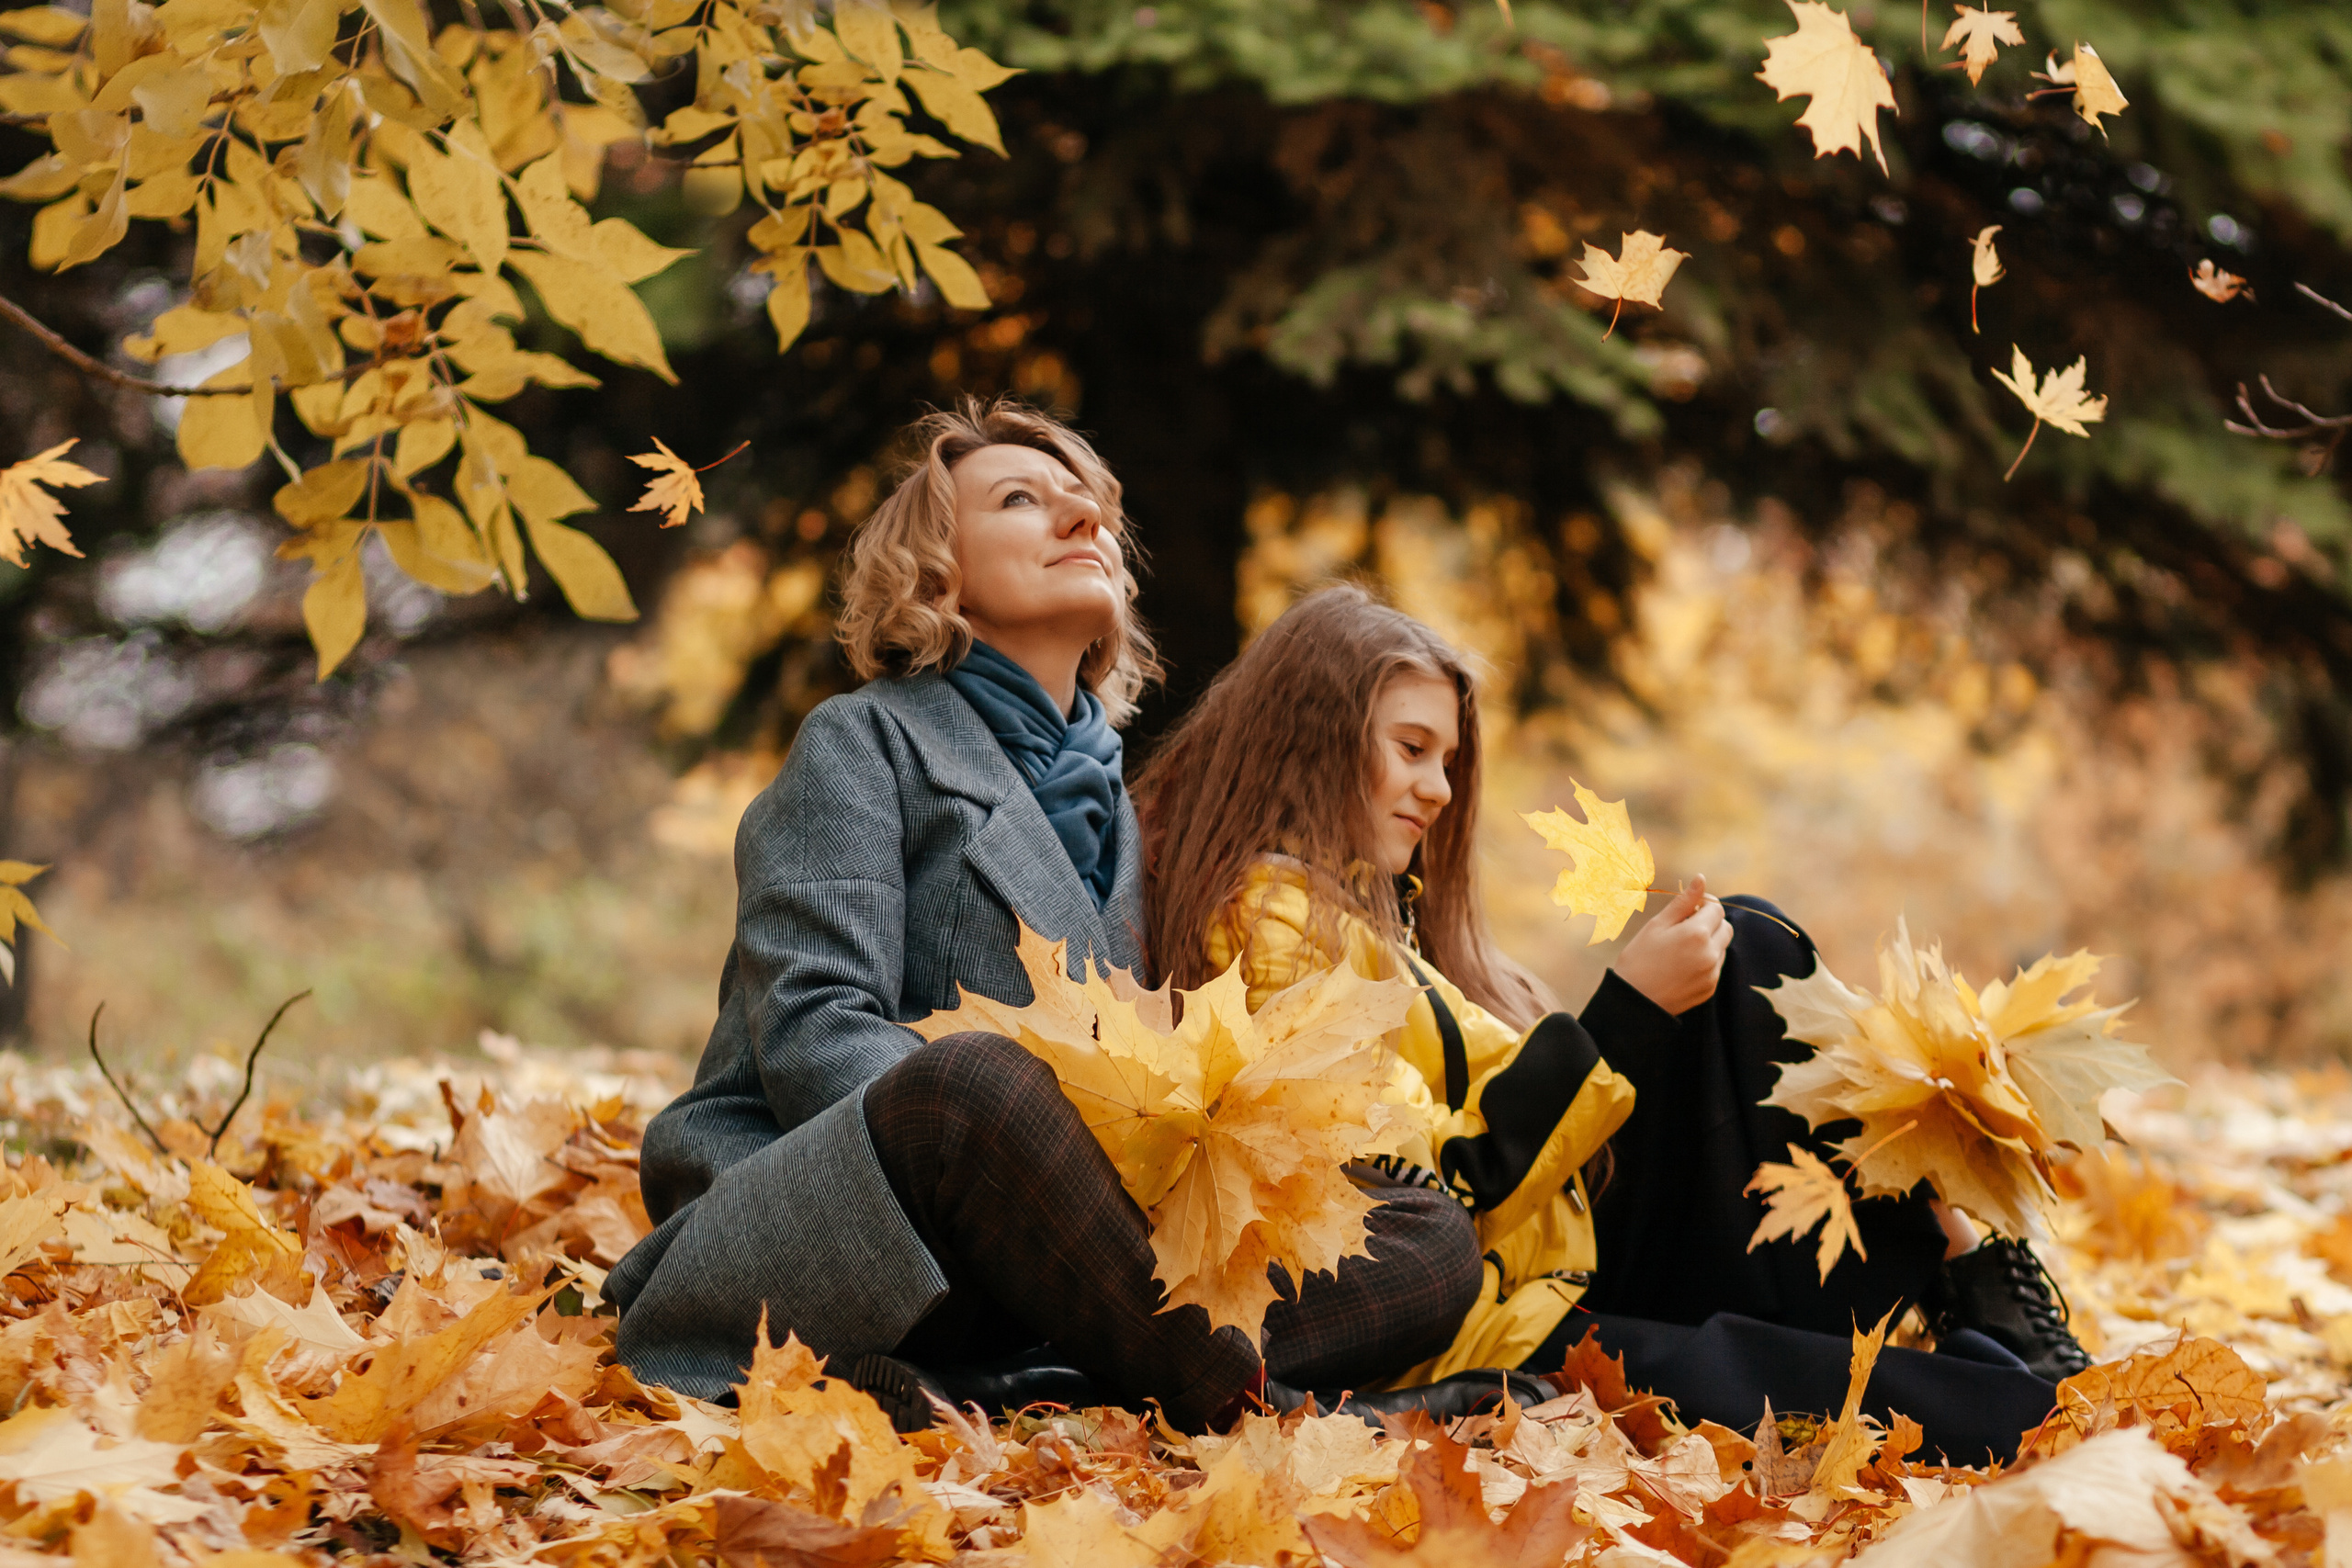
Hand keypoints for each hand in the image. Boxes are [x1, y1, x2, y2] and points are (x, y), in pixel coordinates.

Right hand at [1610, 875, 1731, 1015]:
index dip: (1703, 905)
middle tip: (1684, 928)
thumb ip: (1683, 902)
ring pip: (1722, 947)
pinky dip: (1705, 960)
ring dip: (1709, 942)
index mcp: (1696, 933)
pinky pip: (1716, 966)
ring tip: (1681, 949)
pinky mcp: (1710, 988)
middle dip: (1710, 923)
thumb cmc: (1639, 958)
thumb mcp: (1657, 925)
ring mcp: (1712, 973)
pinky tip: (1682, 965)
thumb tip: (1701, 878)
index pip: (1717, 909)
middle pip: (1726, 926)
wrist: (1633, 1001)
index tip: (1688, 910)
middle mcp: (1710, 953)